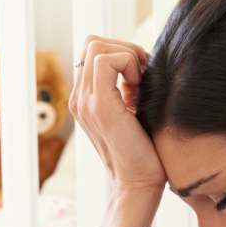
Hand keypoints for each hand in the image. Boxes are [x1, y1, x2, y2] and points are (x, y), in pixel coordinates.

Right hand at [70, 36, 166, 196]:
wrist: (139, 184)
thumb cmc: (144, 155)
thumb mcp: (134, 114)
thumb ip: (129, 90)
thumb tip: (144, 61)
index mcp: (85, 101)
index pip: (93, 52)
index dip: (121, 52)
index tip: (144, 73)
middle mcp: (80, 99)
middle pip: (92, 42)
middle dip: (124, 48)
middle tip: (145, 72)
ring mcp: (86, 102)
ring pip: (96, 45)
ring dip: (126, 53)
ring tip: (142, 80)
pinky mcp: (100, 106)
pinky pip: (105, 60)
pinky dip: (127, 62)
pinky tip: (139, 86)